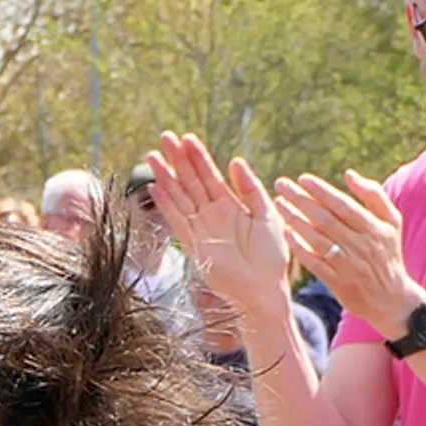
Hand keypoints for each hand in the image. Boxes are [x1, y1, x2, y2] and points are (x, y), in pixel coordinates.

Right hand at [146, 134, 293, 319]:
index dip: (198, 157)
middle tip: (165, 136)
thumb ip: (251, 189)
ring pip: (180, 197)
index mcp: (230, 205)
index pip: (210, 175)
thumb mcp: (267, 215)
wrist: (265, 288)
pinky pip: (177, 221)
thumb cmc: (272, 255)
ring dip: (166, 177)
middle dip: (178, 159)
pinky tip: (156, 188)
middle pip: (191, 181)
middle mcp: (211, 214)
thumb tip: (235, 161)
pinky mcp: (194, 246)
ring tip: (153, 156)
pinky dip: (167, 205)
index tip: (187, 138)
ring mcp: (201, 228)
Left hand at [269, 170, 424, 337]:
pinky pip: (315, 262)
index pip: (344, 205)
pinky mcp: (337, 282)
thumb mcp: (392, 222)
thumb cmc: (387, 253)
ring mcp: (349, 265)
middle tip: (282, 185)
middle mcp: (362, 245)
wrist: (391, 298)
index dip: (322, 191)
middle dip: (302, 200)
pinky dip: (300, 247)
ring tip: (280, 205)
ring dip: (296, 220)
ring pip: (318, 239)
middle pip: (326, 219)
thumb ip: (374, 195)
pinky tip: (286, 233)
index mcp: (375, 228)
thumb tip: (349, 174)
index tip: (302, 178)